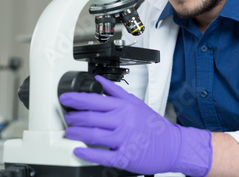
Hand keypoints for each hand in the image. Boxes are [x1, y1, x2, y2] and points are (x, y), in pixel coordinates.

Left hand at [59, 75, 211, 175]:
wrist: (173, 146)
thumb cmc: (154, 126)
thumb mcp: (136, 103)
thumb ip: (116, 92)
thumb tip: (100, 81)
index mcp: (124, 107)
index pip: (94, 100)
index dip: (76, 99)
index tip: (65, 98)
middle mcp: (123, 122)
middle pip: (90, 117)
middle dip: (73, 117)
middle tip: (66, 117)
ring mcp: (124, 140)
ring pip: (93, 135)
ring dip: (76, 133)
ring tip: (68, 132)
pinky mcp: (125, 157)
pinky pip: (102, 155)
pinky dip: (87, 153)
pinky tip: (78, 151)